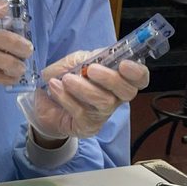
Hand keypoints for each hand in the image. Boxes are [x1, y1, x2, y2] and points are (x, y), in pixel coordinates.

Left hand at [21, 50, 149, 140]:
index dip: (137, 72)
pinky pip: (82, 111)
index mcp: (117, 79)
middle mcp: (115, 98)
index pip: (140, 79)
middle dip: (111, 78)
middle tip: (91, 70)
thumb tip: (92, 58)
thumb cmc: (66, 82)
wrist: (46, 105)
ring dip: (84, 87)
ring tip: (66, 79)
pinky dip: (66, 97)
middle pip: (127, 91)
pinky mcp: (88, 127)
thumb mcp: (73, 62)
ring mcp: (102, 114)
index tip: (123, 64)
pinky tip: (55, 88)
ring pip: (104, 101)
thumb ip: (83, 58)